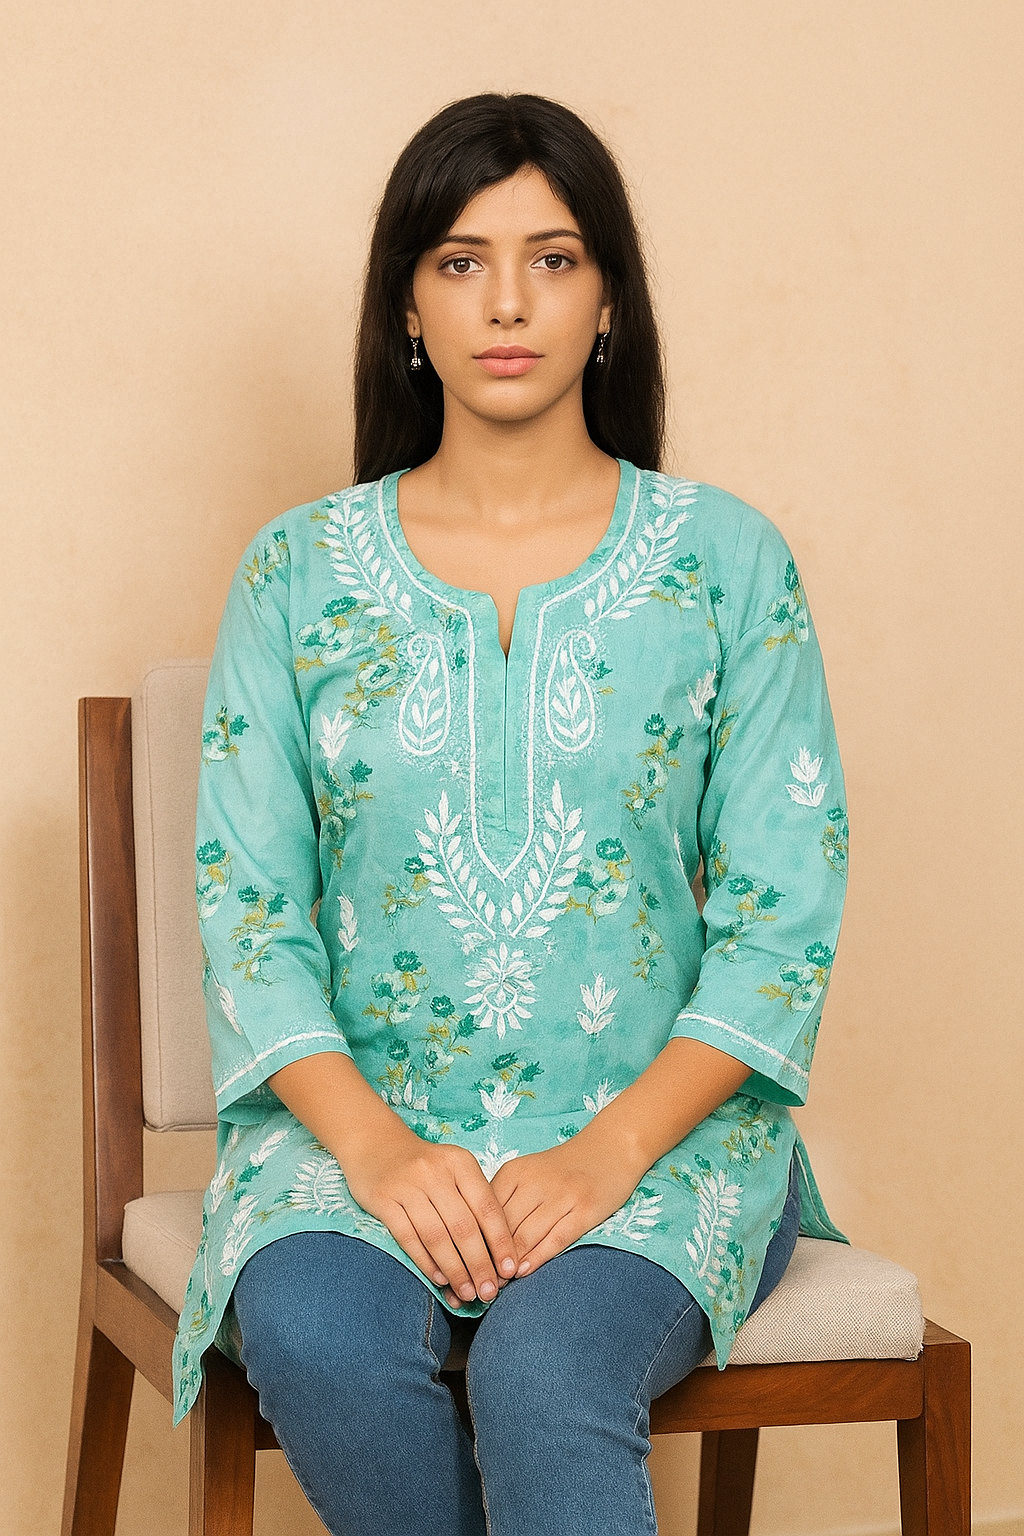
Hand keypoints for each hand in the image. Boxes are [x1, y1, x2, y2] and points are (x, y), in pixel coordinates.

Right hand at [342, 1128, 520, 1305]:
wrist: (376, 1144)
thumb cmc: (425, 1165)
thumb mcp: (454, 1170)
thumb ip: (473, 1202)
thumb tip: (495, 1253)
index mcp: (460, 1163)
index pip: (487, 1208)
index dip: (501, 1242)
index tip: (510, 1271)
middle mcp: (436, 1172)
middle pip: (464, 1226)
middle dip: (480, 1264)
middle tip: (489, 1292)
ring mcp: (408, 1185)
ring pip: (437, 1236)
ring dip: (455, 1270)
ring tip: (466, 1293)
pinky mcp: (384, 1200)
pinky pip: (408, 1237)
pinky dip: (426, 1261)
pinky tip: (439, 1279)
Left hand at [440, 1134, 641, 1302]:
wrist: (610, 1147)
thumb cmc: (562, 1167)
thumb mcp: (527, 1173)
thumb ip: (504, 1201)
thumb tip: (475, 1240)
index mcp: (514, 1172)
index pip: (482, 1213)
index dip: (469, 1242)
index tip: (455, 1267)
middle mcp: (535, 1183)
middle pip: (500, 1228)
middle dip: (484, 1259)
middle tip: (471, 1284)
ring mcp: (561, 1196)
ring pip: (525, 1236)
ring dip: (507, 1265)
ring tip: (493, 1286)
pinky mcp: (584, 1210)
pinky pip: (555, 1239)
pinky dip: (536, 1258)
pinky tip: (522, 1273)